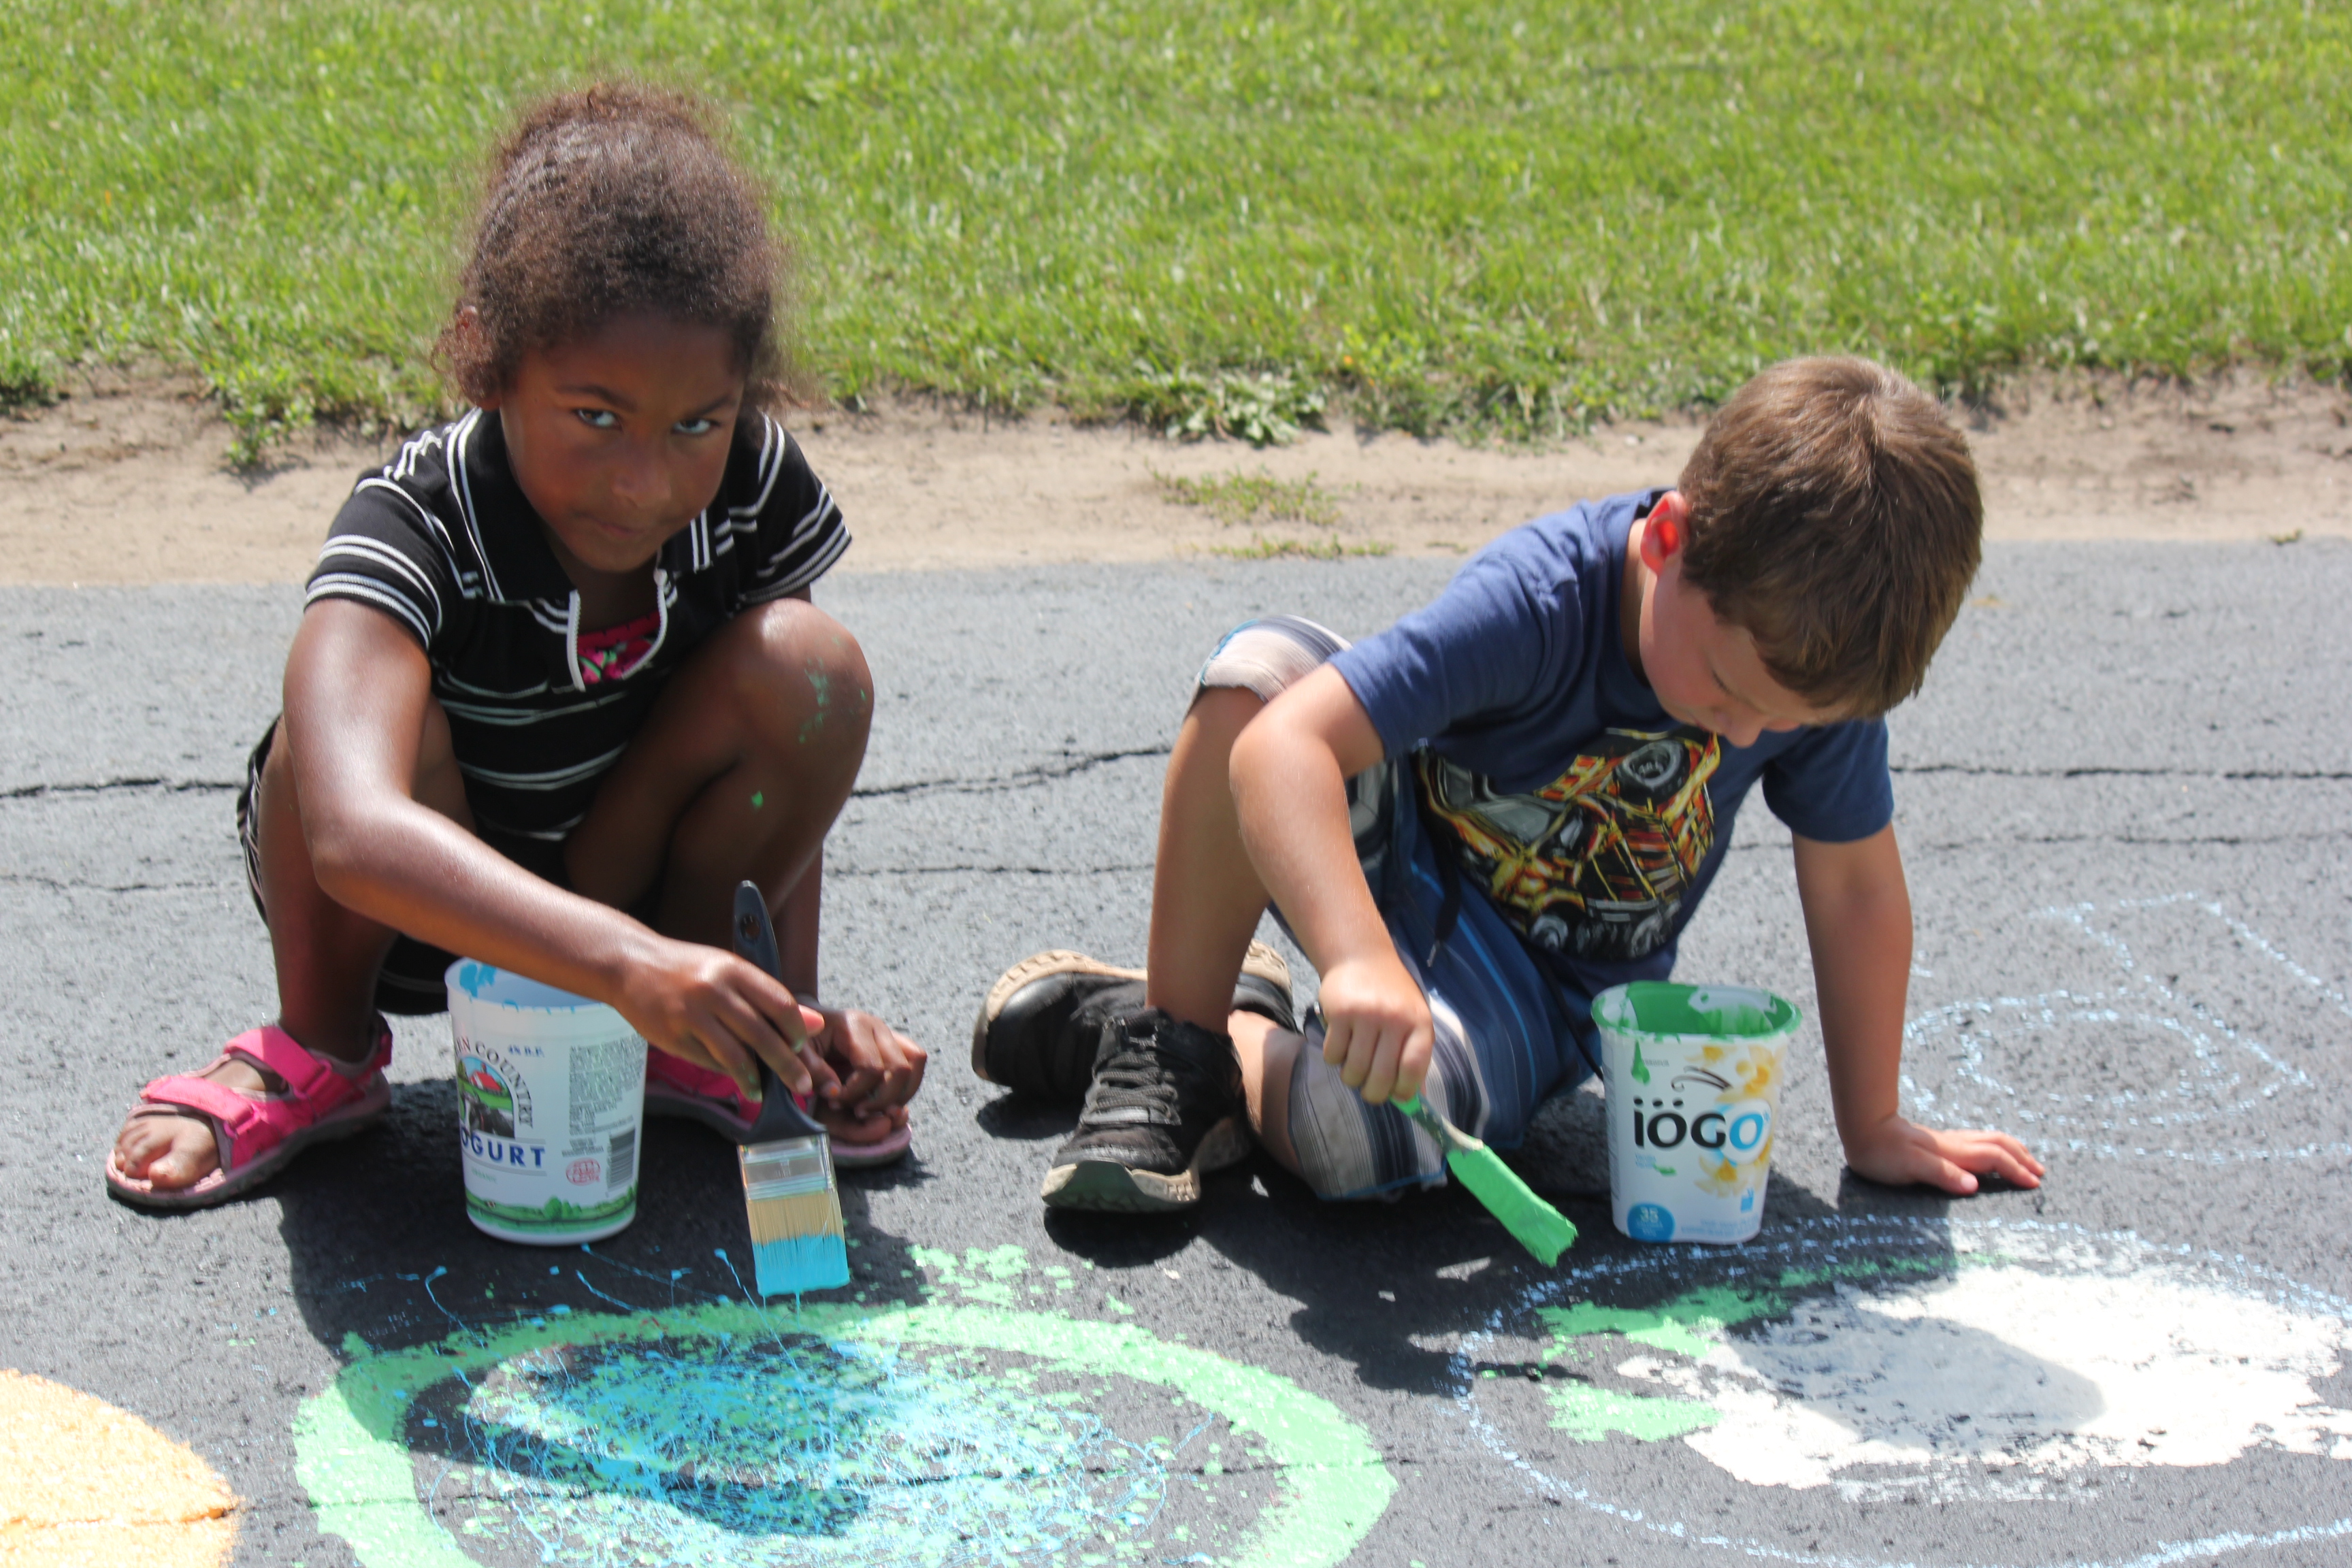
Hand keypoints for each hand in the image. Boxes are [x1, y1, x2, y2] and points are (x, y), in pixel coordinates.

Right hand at [617, 937, 829, 1102]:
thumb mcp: (730, 972)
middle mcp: (713, 990)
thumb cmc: (688, 969)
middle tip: (800, 1085)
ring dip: (755, 1078)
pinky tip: (737, 1079)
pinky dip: (728, 1074)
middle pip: (762, 1035)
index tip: (801, 1047)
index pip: (780, 1004)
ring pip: (735, 1055)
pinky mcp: (672, 1036)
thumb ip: (770, 998)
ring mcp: (690, 1014)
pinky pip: (709, 1062)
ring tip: (762, 1090)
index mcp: (734, 969)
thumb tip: (815, 1024)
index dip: (796, 1031)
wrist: (630, 965)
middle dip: (786, 1065)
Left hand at [805, 1006, 926, 1140]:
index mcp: (854, 1026)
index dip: (855, 1093)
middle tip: (858, 1111)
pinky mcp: (894, 1043)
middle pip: (901, 1068)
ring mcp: (889, 1034)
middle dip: (882, 1099)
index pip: (871, 1068)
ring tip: (875, 1107)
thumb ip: (813, 1071)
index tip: (834, 1101)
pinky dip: (905, 1087)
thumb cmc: (802, 1036)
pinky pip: (916, 1063)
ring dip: (902, 1093)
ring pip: (917, 1063)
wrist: (806, 1018)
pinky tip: (882, 1100)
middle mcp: (878, 1027)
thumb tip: (835, 1093)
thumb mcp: (798, 1051)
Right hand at [1315, 948, 1432, 1105]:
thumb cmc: (1392, 995)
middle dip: (1374, 1094)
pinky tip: (1341, 1046)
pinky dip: (1334, 1059)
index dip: (1404, 1091)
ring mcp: (1366, 1015)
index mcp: (1419, 1023)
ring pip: (1354, 1070)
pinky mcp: (1339, 1013)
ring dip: (1351, 1078)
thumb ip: (1415, 1056)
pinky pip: (1333, 1055)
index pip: (1413, 1068)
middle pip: (1382, 1077)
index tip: (1396, 1096)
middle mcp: (1394, 1019)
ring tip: (1353, 1068)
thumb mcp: (1413, 1020)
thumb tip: (1415, 1100)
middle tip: (1369, 1091)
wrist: (1362, 957)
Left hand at [1843, 1113, 2044, 1193]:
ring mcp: (1948, 1141)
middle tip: (2040, 1172)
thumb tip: (1974, 1186)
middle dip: (2022, 1157)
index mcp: (1953, 1153)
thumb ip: (1943, 1175)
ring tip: (2026, 1160)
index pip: (1994, 1158)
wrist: (1863, 1128)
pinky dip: (1995, 1147)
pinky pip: (1977, 1141)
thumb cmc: (1883, 1153)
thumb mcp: (1910, 1167)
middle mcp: (1955, 1144)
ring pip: (1989, 1140)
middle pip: (1998, 1144)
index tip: (2035, 1183)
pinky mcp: (1938, 1143)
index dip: (2015, 1170)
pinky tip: (1990, 1154)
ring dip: (2011, 1150)